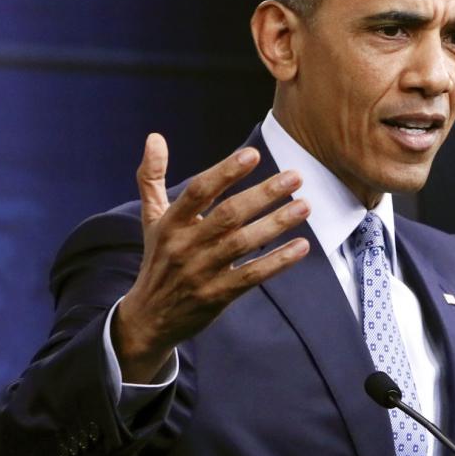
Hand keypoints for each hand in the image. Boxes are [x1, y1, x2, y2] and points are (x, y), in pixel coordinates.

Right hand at [112, 133, 310, 382]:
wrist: (149, 318)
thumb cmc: (159, 259)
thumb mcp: (152, 219)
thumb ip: (152, 178)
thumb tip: (154, 137)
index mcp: (171, 223)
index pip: (199, 191)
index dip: (225, 172)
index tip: (253, 154)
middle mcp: (185, 245)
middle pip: (229, 215)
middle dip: (264, 194)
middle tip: (296, 177)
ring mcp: (202, 271)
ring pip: (244, 243)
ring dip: (277, 224)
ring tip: (305, 206)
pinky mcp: (217, 295)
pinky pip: (252, 275)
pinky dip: (278, 261)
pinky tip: (302, 246)